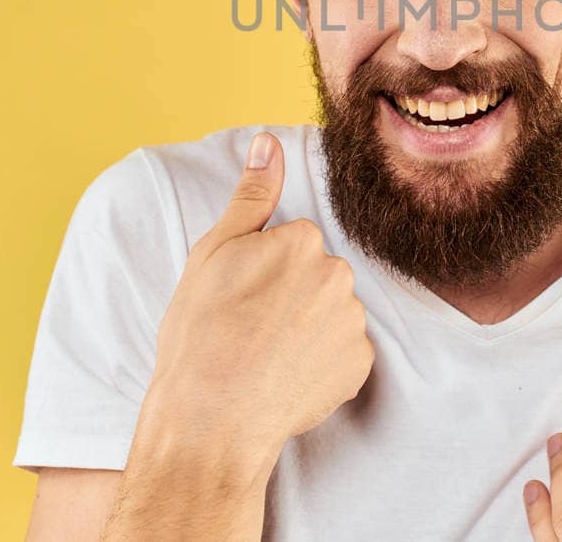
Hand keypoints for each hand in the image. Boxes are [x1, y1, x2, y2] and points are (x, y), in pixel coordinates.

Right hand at [142, 131, 374, 460]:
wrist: (211, 420)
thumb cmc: (201, 334)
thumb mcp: (213, 254)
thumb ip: (251, 195)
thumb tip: (268, 142)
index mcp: (303, 241)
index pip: (293, 242)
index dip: (263, 270)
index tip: (240, 296)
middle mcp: (338, 276)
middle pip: (318, 274)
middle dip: (291, 294)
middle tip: (250, 326)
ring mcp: (353, 323)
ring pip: (332, 312)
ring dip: (308, 327)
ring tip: (266, 354)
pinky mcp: (360, 366)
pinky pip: (343, 352)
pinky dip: (321, 362)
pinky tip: (287, 375)